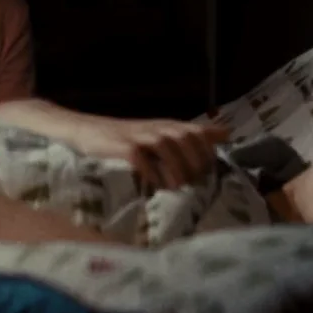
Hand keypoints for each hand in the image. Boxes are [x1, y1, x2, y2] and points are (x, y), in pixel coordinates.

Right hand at [71, 119, 230, 189]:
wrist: (87, 131)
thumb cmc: (127, 137)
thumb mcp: (161, 134)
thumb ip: (191, 134)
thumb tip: (226, 133)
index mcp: (167, 126)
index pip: (196, 132)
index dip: (206, 152)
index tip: (208, 172)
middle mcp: (156, 128)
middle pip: (185, 138)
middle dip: (194, 161)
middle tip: (193, 183)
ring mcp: (138, 136)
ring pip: (166, 146)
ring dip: (176, 168)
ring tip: (177, 187)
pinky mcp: (121, 147)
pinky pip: (140, 158)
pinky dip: (151, 172)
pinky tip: (154, 185)